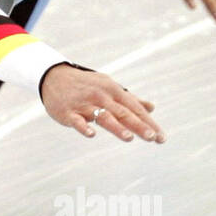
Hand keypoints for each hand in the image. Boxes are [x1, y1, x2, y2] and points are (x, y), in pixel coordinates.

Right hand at [40, 64, 164, 142]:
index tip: (161, 138)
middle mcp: (101, 96)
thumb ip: (130, 100)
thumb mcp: (109, 87)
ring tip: (129, 138)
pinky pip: (77, 120)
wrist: (54, 77)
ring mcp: (84, 104)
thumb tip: (151, 108)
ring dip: (116, 127)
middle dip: (138, 125)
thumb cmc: (87, 85)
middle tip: (153, 137)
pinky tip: (92, 134)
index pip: (134, 108)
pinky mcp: (68, 112)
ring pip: (103, 116)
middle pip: (123, 112)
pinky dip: (84, 127)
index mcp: (113, 91)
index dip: (148, 122)